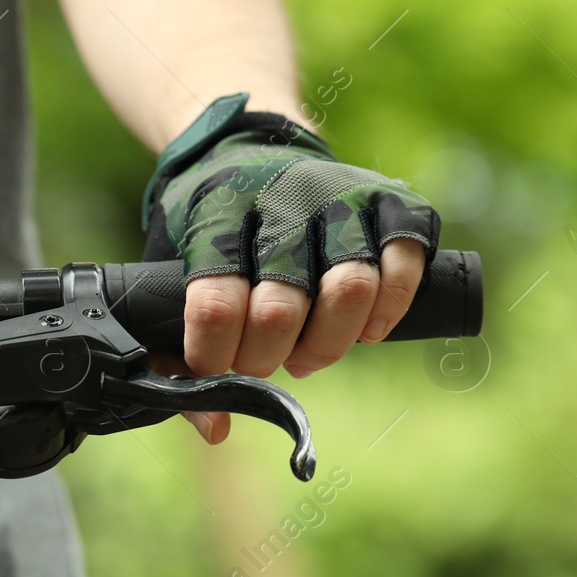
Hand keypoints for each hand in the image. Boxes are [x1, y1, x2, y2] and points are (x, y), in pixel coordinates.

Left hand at [141, 94, 440, 443]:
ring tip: (313, 353)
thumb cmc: (210, 230)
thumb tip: (216, 429)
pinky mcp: (390, 197)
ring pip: (351, 286)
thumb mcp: (173, 273)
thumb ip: (177, 354)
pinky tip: (369, 329)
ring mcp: (340, 195)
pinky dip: (392, 306)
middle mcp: (280, 200)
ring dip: (331, 343)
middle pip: (283, 305)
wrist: (252, 146)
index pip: (215, 300)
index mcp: (216, 216)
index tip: (217, 364)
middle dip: (271, 357)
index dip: (216, 355)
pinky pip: (404, 261)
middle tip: (269, 361)